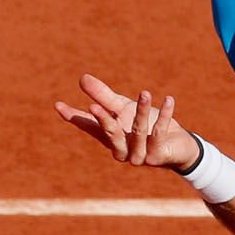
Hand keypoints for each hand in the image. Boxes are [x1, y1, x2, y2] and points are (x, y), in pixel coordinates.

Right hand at [54, 74, 200, 168]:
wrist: (177, 144)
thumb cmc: (146, 124)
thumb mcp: (123, 107)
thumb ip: (103, 96)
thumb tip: (82, 78)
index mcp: (110, 136)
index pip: (89, 126)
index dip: (74, 116)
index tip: (58, 105)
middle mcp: (121, 149)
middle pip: (110, 134)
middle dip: (103, 121)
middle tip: (94, 107)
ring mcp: (139, 155)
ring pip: (137, 132)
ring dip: (141, 112)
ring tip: (145, 93)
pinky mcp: (158, 156)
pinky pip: (159, 133)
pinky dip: (164, 116)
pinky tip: (169, 101)